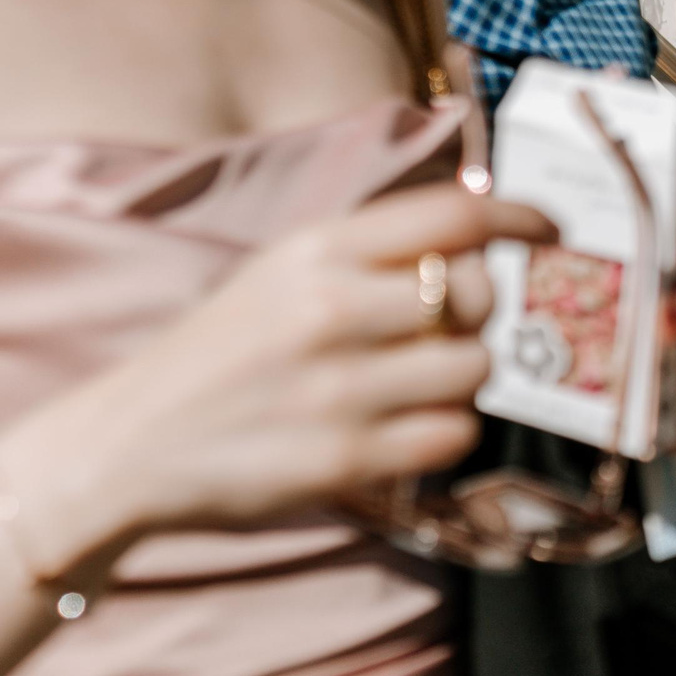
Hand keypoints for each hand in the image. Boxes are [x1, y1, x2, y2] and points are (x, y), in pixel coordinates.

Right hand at [0, 184, 552, 568]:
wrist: (128, 444)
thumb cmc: (224, 348)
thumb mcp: (283, 269)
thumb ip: (372, 246)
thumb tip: (478, 223)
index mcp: (317, 250)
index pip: (452, 216)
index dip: (517, 217)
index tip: (547, 229)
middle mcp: (331, 310)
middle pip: (477, 294)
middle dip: (481, 310)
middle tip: (450, 327)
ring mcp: (339, 389)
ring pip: (474, 369)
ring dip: (464, 376)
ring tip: (418, 381)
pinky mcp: (344, 460)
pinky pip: (454, 435)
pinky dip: (446, 431)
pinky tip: (406, 425)